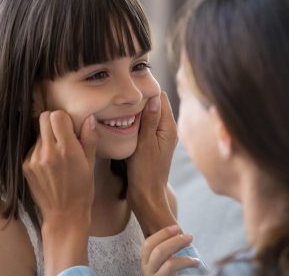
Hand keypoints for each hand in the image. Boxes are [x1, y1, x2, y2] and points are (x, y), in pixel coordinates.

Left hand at [22, 111, 97, 275]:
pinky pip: (32, 147)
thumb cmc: (82, 190)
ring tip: (57, 155)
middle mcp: (48, 152)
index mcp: (67, 150)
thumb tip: (89, 118)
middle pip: (43, 118)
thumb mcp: (91, 164)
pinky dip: (40, 150)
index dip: (64, 119)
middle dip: (53, 122)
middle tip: (62, 136)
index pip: (57, 115)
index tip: (70, 128)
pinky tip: (49, 165)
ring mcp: (34, 159)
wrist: (64, 216)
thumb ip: (89, 139)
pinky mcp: (25, 166)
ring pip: (37, 132)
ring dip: (46, 137)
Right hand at [127, 91, 177, 233]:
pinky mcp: (152, 144)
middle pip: (155, 104)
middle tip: (121, 99)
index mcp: (169, 128)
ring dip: (136, 112)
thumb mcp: (145, 144)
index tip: (129, 91)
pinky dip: (135, 123)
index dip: (146, 92)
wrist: (146, 197)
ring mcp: (160, 137)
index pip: (160, 97)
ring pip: (148, 115)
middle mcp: (167, 130)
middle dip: (140, 101)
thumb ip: (150, 121)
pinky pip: (144, 126)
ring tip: (120, 110)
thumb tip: (154, 97)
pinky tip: (123, 124)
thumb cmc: (145, 173)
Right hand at [142, 225, 199, 275]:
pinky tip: (195, 261)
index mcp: (146, 263)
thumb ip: (169, 254)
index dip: (161, 234)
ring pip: (161, 254)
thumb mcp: (165, 266)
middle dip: (172, 238)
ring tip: (191, 242)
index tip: (176, 227)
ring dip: (177, 244)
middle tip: (189, 235)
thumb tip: (183, 237)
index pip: (147, 244)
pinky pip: (171, 266)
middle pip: (155, 248)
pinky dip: (185, 260)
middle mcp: (146, 270)